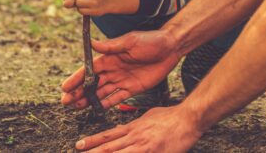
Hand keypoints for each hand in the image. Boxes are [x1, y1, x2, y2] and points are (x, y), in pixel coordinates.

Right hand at [61, 30, 180, 109]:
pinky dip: (106, 103)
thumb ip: (111, 46)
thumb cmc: (151, 41)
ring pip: (102, 92)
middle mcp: (114, 69)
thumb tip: (92, 43)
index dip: (77, 78)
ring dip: (89, 99)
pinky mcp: (133, 88)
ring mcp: (122, 79)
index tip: (65, 87)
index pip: (90, 69)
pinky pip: (117, 97)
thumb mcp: (131, 41)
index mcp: (110, 57)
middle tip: (66, 102)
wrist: (170, 48)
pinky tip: (96, 108)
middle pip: (93, 83)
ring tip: (76, 107)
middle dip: (79, 92)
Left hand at [74, 105, 201, 151]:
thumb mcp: (148, 115)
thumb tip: (124, 124)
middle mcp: (135, 138)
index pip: (108, 135)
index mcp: (133, 128)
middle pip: (109, 148)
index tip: (79, 145)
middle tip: (78, 152)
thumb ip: (135, 122)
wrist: (188, 119)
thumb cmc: (170, 117)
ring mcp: (144, 148)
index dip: (92, 141)